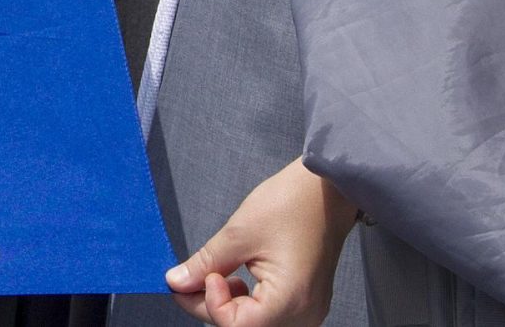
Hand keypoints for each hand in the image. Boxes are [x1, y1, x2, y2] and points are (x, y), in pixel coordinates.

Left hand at [165, 158, 358, 326]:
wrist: (326, 190)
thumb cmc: (291, 205)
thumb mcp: (238, 234)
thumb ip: (206, 263)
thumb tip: (178, 281)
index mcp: (290, 300)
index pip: (236, 325)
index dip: (209, 303)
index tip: (198, 276)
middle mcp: (304, 314)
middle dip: (212, 306)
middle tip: (189, 279)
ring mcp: (308, 310)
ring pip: (256, 323)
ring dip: (230, 306)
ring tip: (220, 275)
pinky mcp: (306, 301)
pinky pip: (271, 315)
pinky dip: (248, 302)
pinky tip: (240, 280)